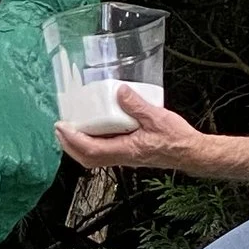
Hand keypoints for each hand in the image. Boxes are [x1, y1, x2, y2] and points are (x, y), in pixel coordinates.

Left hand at [57, 84, 215, 173]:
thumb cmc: (175, 139)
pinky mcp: (127, 152)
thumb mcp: (156, 117)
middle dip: (69, 144)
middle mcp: (121, 157)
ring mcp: (123, 156)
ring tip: (69, 128)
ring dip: (77, 144)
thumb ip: (136, 105)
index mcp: (125, 150)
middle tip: (59, 127)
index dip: (73, 139)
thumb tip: (119, 92)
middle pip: (86, 157)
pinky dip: (90, 141)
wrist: (189, 152)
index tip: (62, 126)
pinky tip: (91, 129)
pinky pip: (102, 151)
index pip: (90, 149)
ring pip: (92, 156)